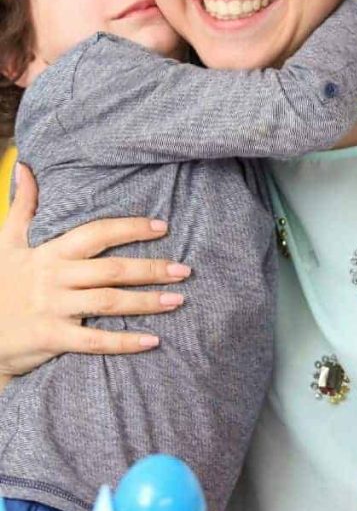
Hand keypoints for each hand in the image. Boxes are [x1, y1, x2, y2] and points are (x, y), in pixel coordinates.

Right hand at [0, 163, 190, 375]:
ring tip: (178, 300)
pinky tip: (152, 341)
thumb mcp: (7, 243)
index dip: (129, 228)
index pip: (96, 234)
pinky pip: (94, 341)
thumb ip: (23, 206)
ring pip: (108, 302)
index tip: (162, 227)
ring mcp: (54, 309)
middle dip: (150, 268)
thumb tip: (25, 167)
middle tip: (185, 270)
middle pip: (111, 270)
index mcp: (49, 253)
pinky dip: (124, 342)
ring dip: (146, 302)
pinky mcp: (52, 338)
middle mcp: (54, 278)